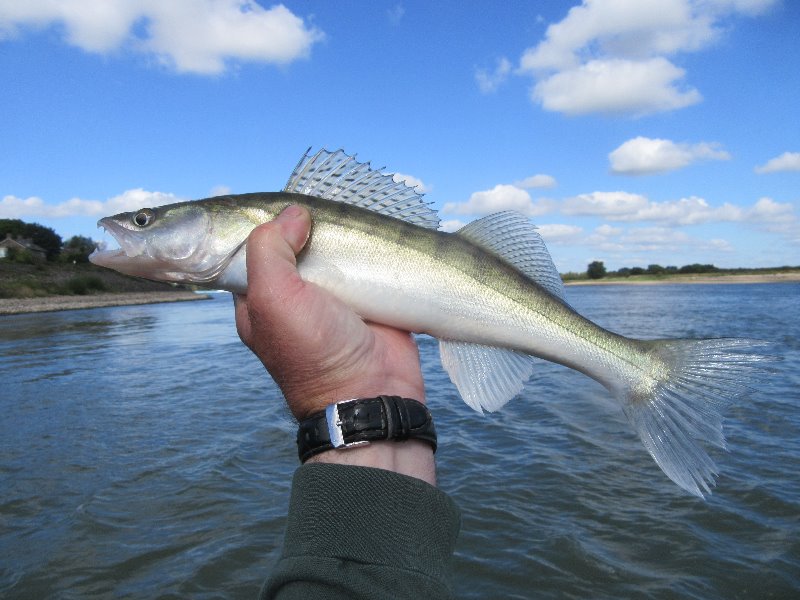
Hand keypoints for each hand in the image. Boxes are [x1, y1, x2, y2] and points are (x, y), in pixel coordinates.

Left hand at [234, 205, 434, 482]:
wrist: (374, 392)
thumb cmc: (313, 352)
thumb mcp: (273, 298)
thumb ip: (269, 249)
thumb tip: (295, 213)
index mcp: (260, 301)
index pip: (252, 252)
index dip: (265, 225)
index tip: (284, 203)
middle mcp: (294, 300)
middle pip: (297, 248)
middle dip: (310, 227)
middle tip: (324, 209)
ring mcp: (334, 301)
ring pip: (334, 255)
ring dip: (343, 237)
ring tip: (351, 217)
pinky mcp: (370, 302)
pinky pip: (368, 268)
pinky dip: (372, 252)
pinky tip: (373, 234)